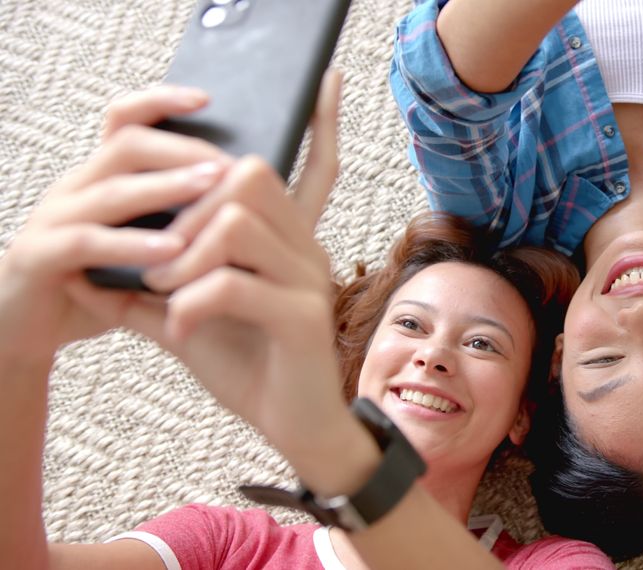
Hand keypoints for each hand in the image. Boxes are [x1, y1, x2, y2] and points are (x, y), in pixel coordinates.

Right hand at [0, 105, 229, 364]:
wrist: (21, 329)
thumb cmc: (97, 284)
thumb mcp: (142, 245)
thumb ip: (178, 220)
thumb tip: (248, 198)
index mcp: (99, 176)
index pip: (123, 119)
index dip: (161, 101)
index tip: (207, 99)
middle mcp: (74, 187)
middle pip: (126, 145)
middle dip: (182, 149)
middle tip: (229, 164)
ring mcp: (53, 219)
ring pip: (111, 190)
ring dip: (166, 188)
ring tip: (212, 189)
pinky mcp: (39, 258)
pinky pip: (87, 243)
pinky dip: (133, 244)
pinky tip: (172, 249)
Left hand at [71, 71, 373, 485]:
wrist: (297, 429)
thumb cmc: (250, 368)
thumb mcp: (185, 322)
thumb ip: (141, 293)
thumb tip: (80, 274)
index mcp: (288, 240)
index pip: (313, 165)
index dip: (321, 123)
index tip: (326, 80)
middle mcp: (306, 248)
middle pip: (250, 176)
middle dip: (188, 206)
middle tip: (162, 257)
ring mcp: (308, 279)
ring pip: (235, 222)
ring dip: (183, 255)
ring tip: (166, 293)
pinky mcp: (301, 316)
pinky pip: (233, 282)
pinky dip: (191, 302)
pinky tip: (182, 328)